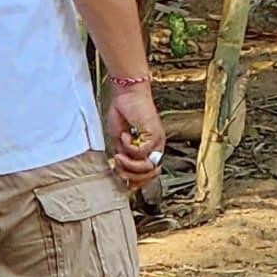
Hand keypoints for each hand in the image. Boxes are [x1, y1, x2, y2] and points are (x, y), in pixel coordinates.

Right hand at [105, 76, 164, 191]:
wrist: (126, 94)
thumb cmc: (123, 112)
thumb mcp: (119, 141)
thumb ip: (123, 156)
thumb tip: (122, 173)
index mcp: (149, 149)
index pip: (149, 174)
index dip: (137, 181)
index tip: (124, 181)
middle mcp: (156, 146)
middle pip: (150, 174)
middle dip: (131, 175)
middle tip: (119, 165)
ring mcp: (157, 141)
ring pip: (147, 166)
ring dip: (129, 164)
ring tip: (120, 154)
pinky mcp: (154, 133)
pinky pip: (142, 151)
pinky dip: (129, 146)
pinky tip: (125, 136)